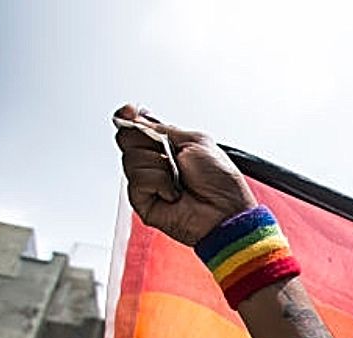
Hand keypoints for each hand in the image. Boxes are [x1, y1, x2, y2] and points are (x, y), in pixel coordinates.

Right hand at [113, 105, 253, 245]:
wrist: (226, 211)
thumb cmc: (220, 181)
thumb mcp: (196, 140)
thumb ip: (163, 127)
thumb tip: (137, 116)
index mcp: (165, 145)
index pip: (132, 125)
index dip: (128, 117)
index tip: (130, 112)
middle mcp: (153, 162)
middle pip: (126, 139)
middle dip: (150, 142)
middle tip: (172, 155)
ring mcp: (146, 182)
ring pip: (131, 158)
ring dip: (160, 165)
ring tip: (178, 178)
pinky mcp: (142, 201)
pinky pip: (137, 180)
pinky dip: (159, 182)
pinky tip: (173, 193)